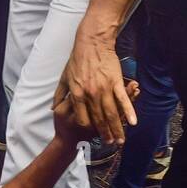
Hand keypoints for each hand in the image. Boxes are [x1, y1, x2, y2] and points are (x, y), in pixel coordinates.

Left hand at [54, 31, 137, 145]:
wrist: (92, 43)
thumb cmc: (77, 59)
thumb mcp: (64, 77)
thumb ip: (59, 95)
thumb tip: (52, 108)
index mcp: (77, 94)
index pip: (83, 118)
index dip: (88, 129)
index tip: (92, 136)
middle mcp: (90, 94)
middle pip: (98, 119)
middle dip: (104, 134)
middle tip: (109, 144)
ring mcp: (104, 88)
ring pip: (111, 113)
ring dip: (117, 128)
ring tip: (120, 140)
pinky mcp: (116, 82)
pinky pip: (123, 100)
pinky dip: (129, 112)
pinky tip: (133, 122)